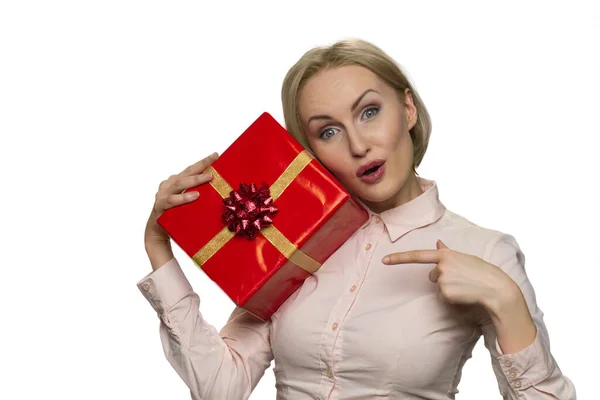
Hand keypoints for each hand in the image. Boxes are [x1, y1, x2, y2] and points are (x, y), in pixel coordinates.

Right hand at [144, 152, 217, 250]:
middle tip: (215, 163)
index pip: (191, 169)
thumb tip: (219, 190)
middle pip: (187, 173)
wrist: (158, 231)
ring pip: (180, 184)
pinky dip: (184, 198)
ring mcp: (164, 194)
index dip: (203, 162)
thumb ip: (198, 194)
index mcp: (176, 181)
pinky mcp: (161, 206)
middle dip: (201, 166)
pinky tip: (195, 196)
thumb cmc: (176, 215)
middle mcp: (169, 185)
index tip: (216, 155)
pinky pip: (172, 200)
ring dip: (195, 180)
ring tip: (208, 177)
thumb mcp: (188, 202)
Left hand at [382, 240, 516, 309]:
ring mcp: (442, 280)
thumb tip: (437, 243)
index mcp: (446, 254)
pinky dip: (452, 298)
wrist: (496, 288)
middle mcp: (441, 266)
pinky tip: (465, 294)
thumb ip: (448, 252)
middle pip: (432, 275)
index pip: (417, 255)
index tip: (384, 260)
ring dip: (450, 288)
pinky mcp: (445, 293)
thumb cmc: (482, 271)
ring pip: (438, 287)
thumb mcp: (465, 257)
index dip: (399, 258)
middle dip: (444, 278)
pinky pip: (443, 297)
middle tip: (463, 278)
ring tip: (466, 285)